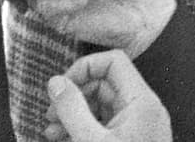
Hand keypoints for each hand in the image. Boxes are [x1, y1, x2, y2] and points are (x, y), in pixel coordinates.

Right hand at [44, 51, 171, 141]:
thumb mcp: (92, 141)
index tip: (63, 86)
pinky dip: (83, 129)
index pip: (113, 62)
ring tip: (52, 132)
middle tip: (51, 114)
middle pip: (103, 84)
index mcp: (142, 102)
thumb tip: (55, 82)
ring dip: (73, 115)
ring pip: (100, 106)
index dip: (85, 67)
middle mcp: (143, 110)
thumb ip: (71, 109)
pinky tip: (64, 140)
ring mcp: (138, 127)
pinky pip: (104, 125)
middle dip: (74, 96)